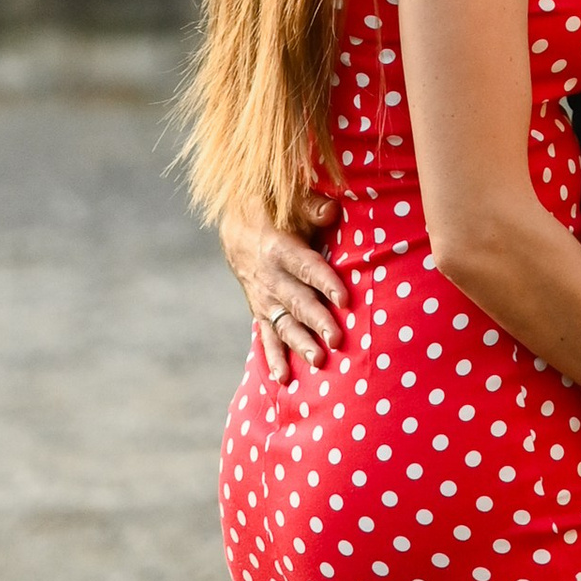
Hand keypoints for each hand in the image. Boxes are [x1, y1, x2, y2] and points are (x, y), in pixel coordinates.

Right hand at [221, 196, 342, 383]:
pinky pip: (266, 336)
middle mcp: (270, 277)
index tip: (345, 299)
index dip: (326, 283)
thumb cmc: (275, 210)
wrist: (235, 226)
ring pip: (283, 323)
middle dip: (317, 322)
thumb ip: (313, 207)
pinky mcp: (260, 310)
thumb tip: (333, 210)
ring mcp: (263, 297)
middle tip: (337, 340)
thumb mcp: (290, 202)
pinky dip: (273, 357)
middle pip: (297, 301)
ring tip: (318, 361)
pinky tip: (283, 378)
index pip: (307, 268)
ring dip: (300, 343)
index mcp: (279, 248)